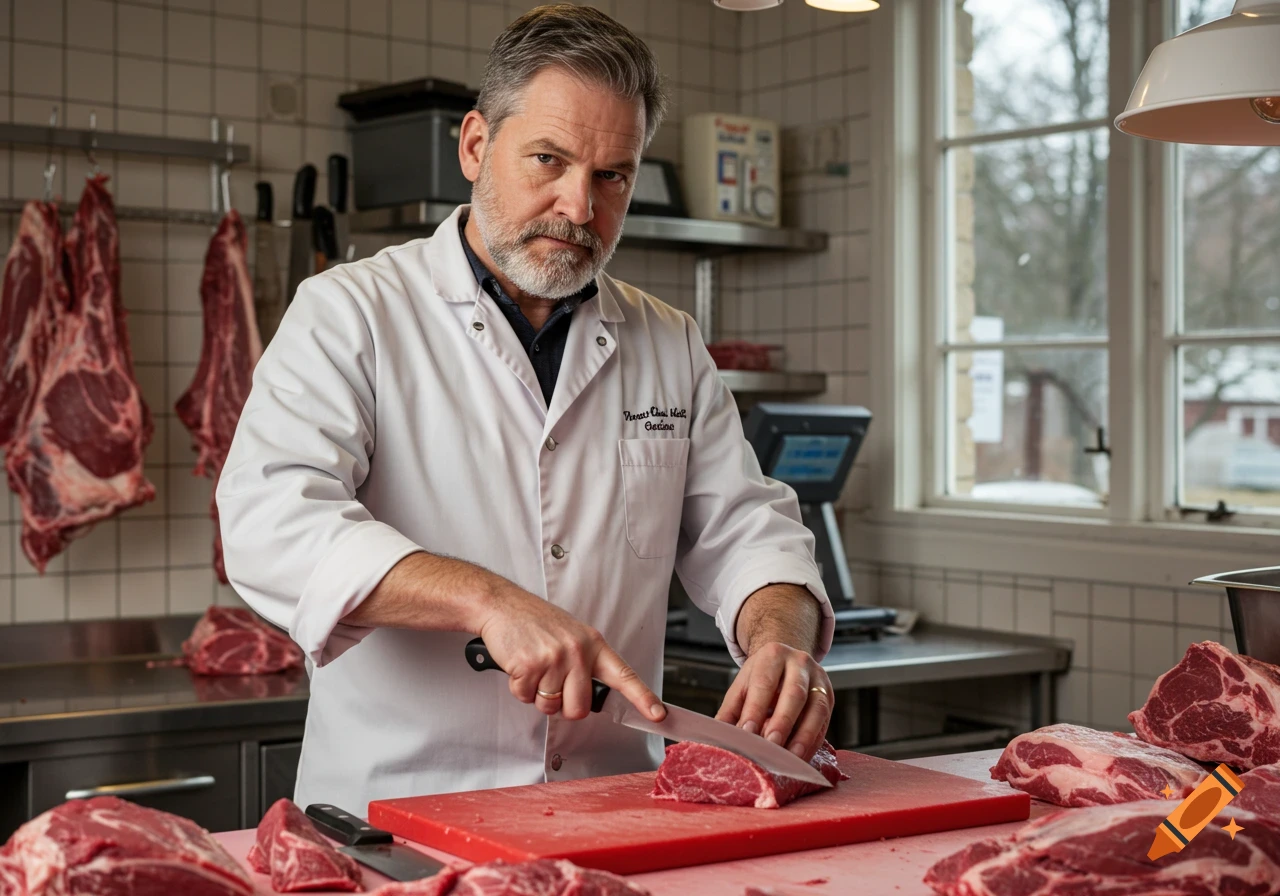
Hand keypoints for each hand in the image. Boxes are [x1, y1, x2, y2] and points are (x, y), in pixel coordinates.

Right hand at [477, 586, 665, 723]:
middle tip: (551, 683)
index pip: (624, 675)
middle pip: (579, 708)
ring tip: (533, 667)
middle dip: (563, 705)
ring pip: (550, 706)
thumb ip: (585, 663)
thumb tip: (589, 696)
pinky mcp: (530, 665)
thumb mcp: (572, 636)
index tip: (658, 714)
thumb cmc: (535, 622)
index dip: (643, 698)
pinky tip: (520, 665)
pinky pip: (526, 698)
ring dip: (537, 695)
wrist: (503, 605)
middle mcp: (578, 652)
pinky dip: (519, 688)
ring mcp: (554, 659)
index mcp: (593, 644)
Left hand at [715, 641, 832, 761]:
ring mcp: (819, 679)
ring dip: (803, 737)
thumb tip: (719, 738)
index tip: (747, 732)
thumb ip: (730, 710)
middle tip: (770, 746)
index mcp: (773, 655)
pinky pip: (825, 722)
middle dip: (782, 722)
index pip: (764, 683)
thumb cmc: (761, 676)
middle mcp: (800, 663)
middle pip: (794, 694)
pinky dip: (813, 742)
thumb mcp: (742, 685)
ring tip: (789, 758)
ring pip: (816, 709)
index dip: (756, 709)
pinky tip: (801, 757)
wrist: (786, 660)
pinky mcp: (830, 697)